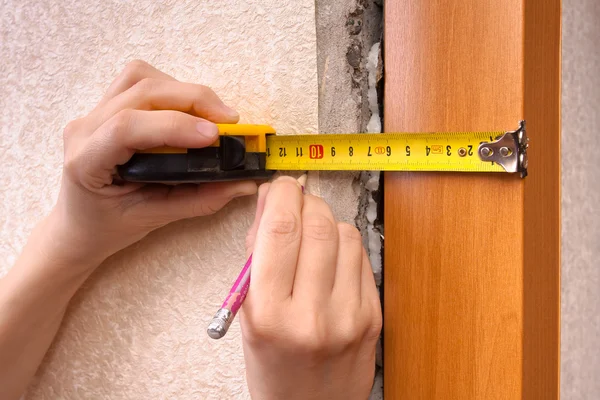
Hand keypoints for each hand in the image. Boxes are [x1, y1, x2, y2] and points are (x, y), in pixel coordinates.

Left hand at [45, 60, 256, 269]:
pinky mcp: (105, 106)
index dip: (175, 124)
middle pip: (142, 90)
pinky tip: (189, 112)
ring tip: (213, 116)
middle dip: (193, 100)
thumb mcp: (154, 219)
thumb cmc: (108, 227)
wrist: (78, 225)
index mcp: (86, 161)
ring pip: (141, 77)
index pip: (127, 127)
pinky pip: (139, 81)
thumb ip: (200, 199)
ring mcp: (92, 112)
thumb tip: (244, 183)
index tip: (215, 136)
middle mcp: (85, 128)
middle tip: (230, 123)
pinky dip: (172, 89)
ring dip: (183, 90)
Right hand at [241, 177, 381, 399]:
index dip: (282, 194)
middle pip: (318, 226)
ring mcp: (349, 316)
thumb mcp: (248, 314)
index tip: (282, 185)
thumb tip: (270, 202)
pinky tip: (331, 258)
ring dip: (327, 222)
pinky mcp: (373, 316)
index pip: (280, 231)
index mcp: (270, 314)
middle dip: (306, 201)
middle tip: (297, 203)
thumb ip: (256, 254)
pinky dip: (345, 245)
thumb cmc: (273, 367)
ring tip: (313, 236)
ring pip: (345, 234)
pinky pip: (363, 257)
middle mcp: (312, 315)